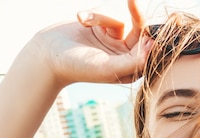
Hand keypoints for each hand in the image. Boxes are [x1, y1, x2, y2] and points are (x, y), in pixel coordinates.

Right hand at [30, 0, 150, 86]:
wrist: (48, 54)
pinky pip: (106, 12)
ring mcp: (114, 40)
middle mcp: (126, 55)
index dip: (148, 38)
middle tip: (133, 0)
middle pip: (139, 30)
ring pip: (119, 19)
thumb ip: (133, 61)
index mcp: (132, 69)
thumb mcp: (108, 68)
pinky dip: (92, 14)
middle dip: (134, 16)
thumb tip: (152, 48)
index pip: (148, 50)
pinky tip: (79, 20)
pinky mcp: (102, 27)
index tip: (147, 31)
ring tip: (82, 22)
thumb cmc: (78, 66)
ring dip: (100, 16)